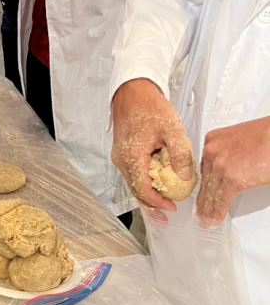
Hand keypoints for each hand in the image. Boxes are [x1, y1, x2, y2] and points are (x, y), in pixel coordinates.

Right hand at [111, 78, 193, 210]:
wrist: (132, 91)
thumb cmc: (149, 106)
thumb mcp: (172, 128)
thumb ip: (179, 154)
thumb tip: (184, 176)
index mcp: (132, 156)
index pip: (142, 189)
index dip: (157, 202)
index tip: (171, 207)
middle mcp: (122, 160)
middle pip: (135, 190)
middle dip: (152, 204)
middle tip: (167, 213)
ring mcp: (120, 156)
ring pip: (133, 183)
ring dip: (148, 193)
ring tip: (163, 201)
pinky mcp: (122, 152)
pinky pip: (133, 173)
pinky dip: (144, 182)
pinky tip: (156, 184)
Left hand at [196, 117, 269, 225]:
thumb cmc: (266, 135)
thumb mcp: (238, 138)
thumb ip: (228, 152)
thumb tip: (231, 167)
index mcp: (213, 140)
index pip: (204, 166)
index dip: (204, 183)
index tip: (202, 193)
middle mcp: (212, 152)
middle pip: (205, 181)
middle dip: (202, 199)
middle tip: (199, 212)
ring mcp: (220, 166)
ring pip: (210, 193)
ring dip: (207, 210)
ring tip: (205, 221)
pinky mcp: (232, 179)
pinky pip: (221, 200)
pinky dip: (217, 213)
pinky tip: (214, 222)